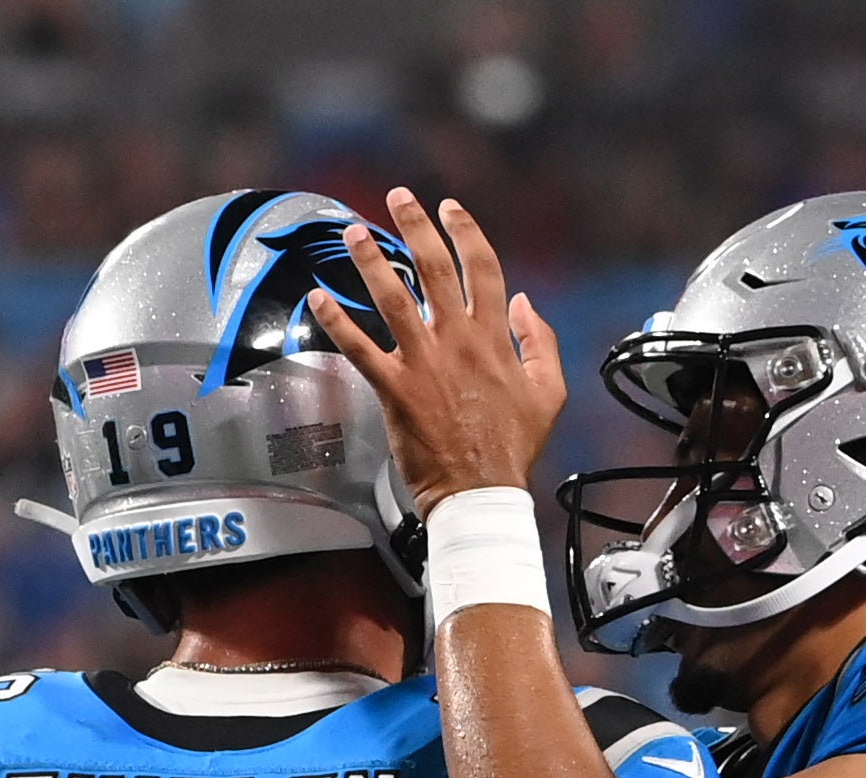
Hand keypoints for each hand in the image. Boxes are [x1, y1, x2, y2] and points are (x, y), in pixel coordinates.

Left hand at [309, 187, 566, 515]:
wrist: (483, 492)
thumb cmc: (513, 447)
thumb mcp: (548, 392)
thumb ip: (539, 342)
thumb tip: (526, 302)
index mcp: (494, 339)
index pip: (483, 268)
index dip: (466, 232)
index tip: (450, 208)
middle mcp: (458, 342)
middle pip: (435, 268)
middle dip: (416, 225)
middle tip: (398, 197)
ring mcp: (424, 364)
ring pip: (393, 299)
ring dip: (371, 261)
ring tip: (353, 232)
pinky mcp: (395, 390)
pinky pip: (360, 349)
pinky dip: (337, 322)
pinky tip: (317, 298)